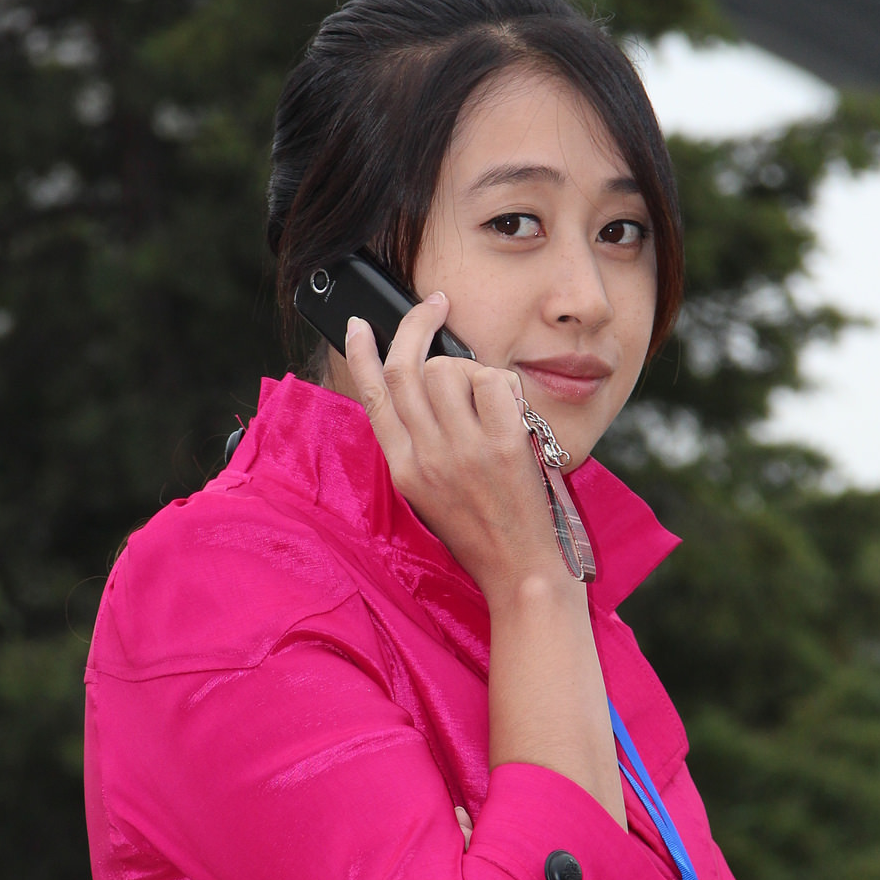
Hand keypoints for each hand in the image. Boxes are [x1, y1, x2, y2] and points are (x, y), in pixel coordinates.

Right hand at [345, 293, 567, 604]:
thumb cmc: (481, 532)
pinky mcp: (505, 445)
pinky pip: (495, 382)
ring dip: (471, 365)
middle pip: (408, 370)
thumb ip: (420, 443)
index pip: (373, 396)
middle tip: (436, 307)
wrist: (520, 572)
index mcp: (403, 468)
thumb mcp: (430, 492)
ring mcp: (465, 450)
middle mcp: (427, 456)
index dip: (362, 354)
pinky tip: (511, 406)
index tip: (359, 325)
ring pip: (450, 370)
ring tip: (488, 392)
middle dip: (418, 325)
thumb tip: (426, 382)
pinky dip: (504, 382)